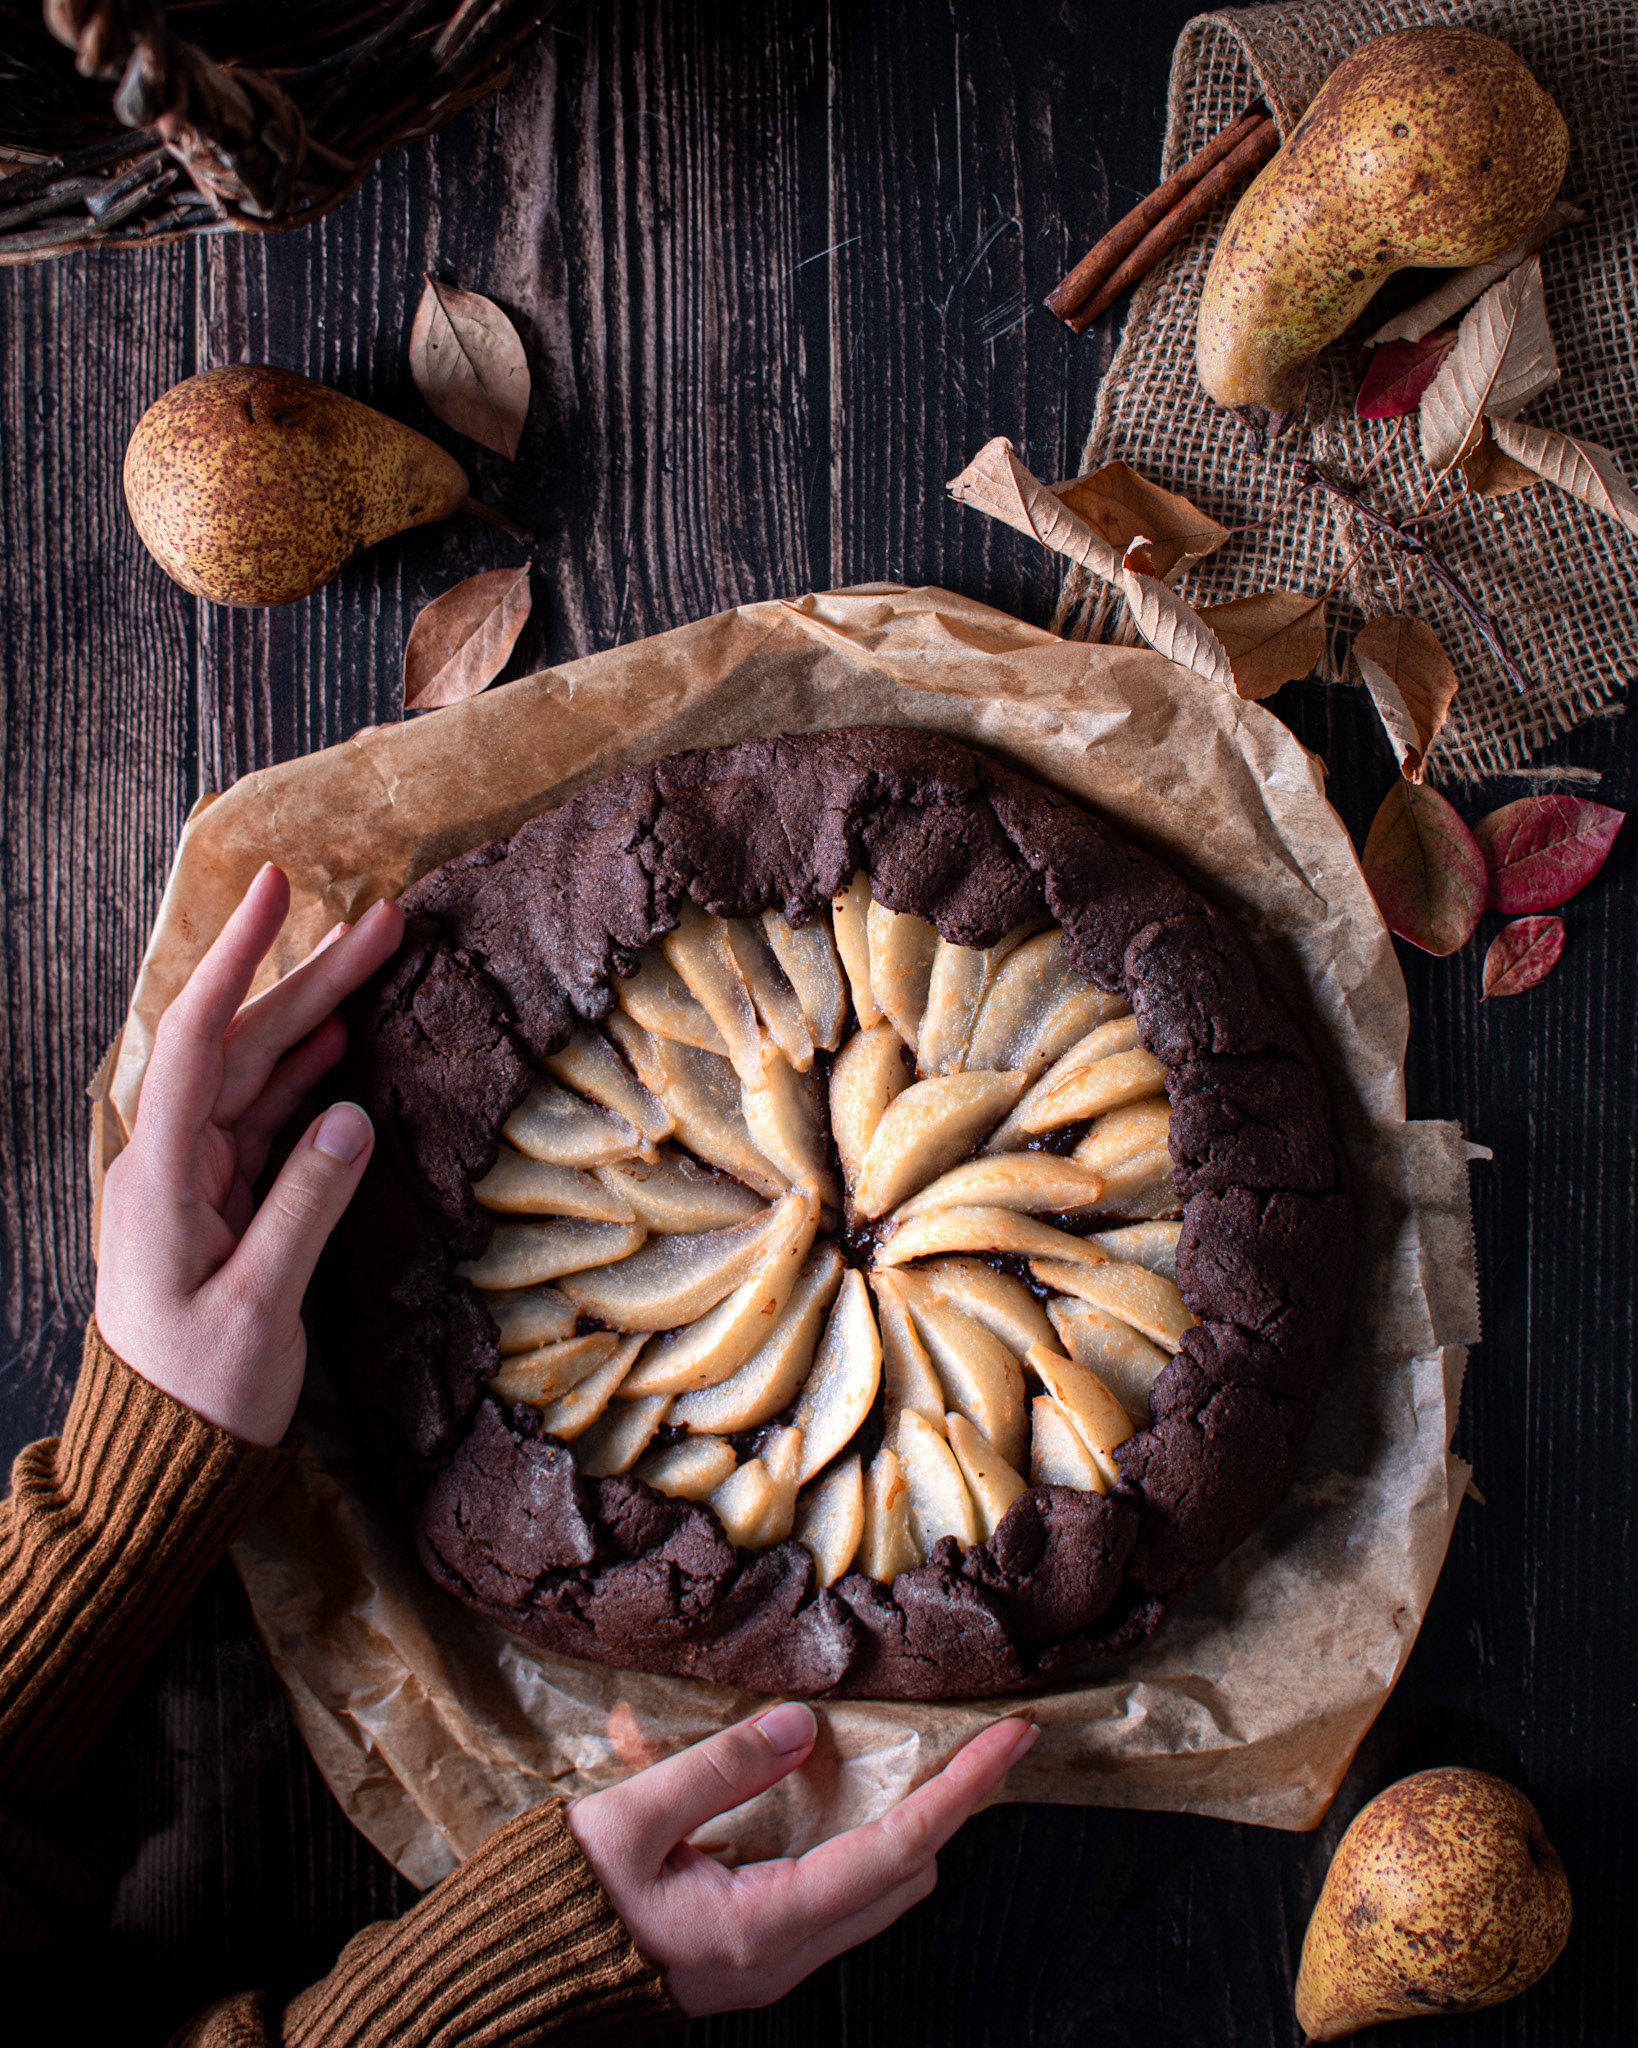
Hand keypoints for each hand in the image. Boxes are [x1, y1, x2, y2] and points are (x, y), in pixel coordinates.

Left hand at [95, 864, 404, 1445]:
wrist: (159, 1461)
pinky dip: (304, 1078)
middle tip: (381, 922)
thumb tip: (352, 1116)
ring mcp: (194, 1180)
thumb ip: (304, 1206)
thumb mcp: (258, 1306)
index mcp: (160, 1175)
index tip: (278, 891)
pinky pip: (265, 1122)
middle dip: (307, 978)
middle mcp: (170, 1161)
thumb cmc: (200, 1394)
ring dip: (313, 1019)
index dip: (240, 960)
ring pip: (257, 1076)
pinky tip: (338, 1045)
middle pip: (240, 1046)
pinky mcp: (219, 1204)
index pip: (198, 1040)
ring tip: (373, 961)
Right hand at [568, 1703, 1036, 2014]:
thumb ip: (721, 1766)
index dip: (962, 1792)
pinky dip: (860, 1836)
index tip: (1011, 1740)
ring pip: (877, 1890)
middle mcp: (784, 1953)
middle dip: (952, 1806)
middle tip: (975, 1735)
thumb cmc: (561, 1897)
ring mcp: (773, 1959)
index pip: (896, 1852)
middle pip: (906, 1877)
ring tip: (923, 1752)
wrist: (509, 1977)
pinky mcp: (755, 1949)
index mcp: (763, 1925)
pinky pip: (836, 1891)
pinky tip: (836, 1786)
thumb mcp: (630, 1819)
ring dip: (909, 1821)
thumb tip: (806, 1725)